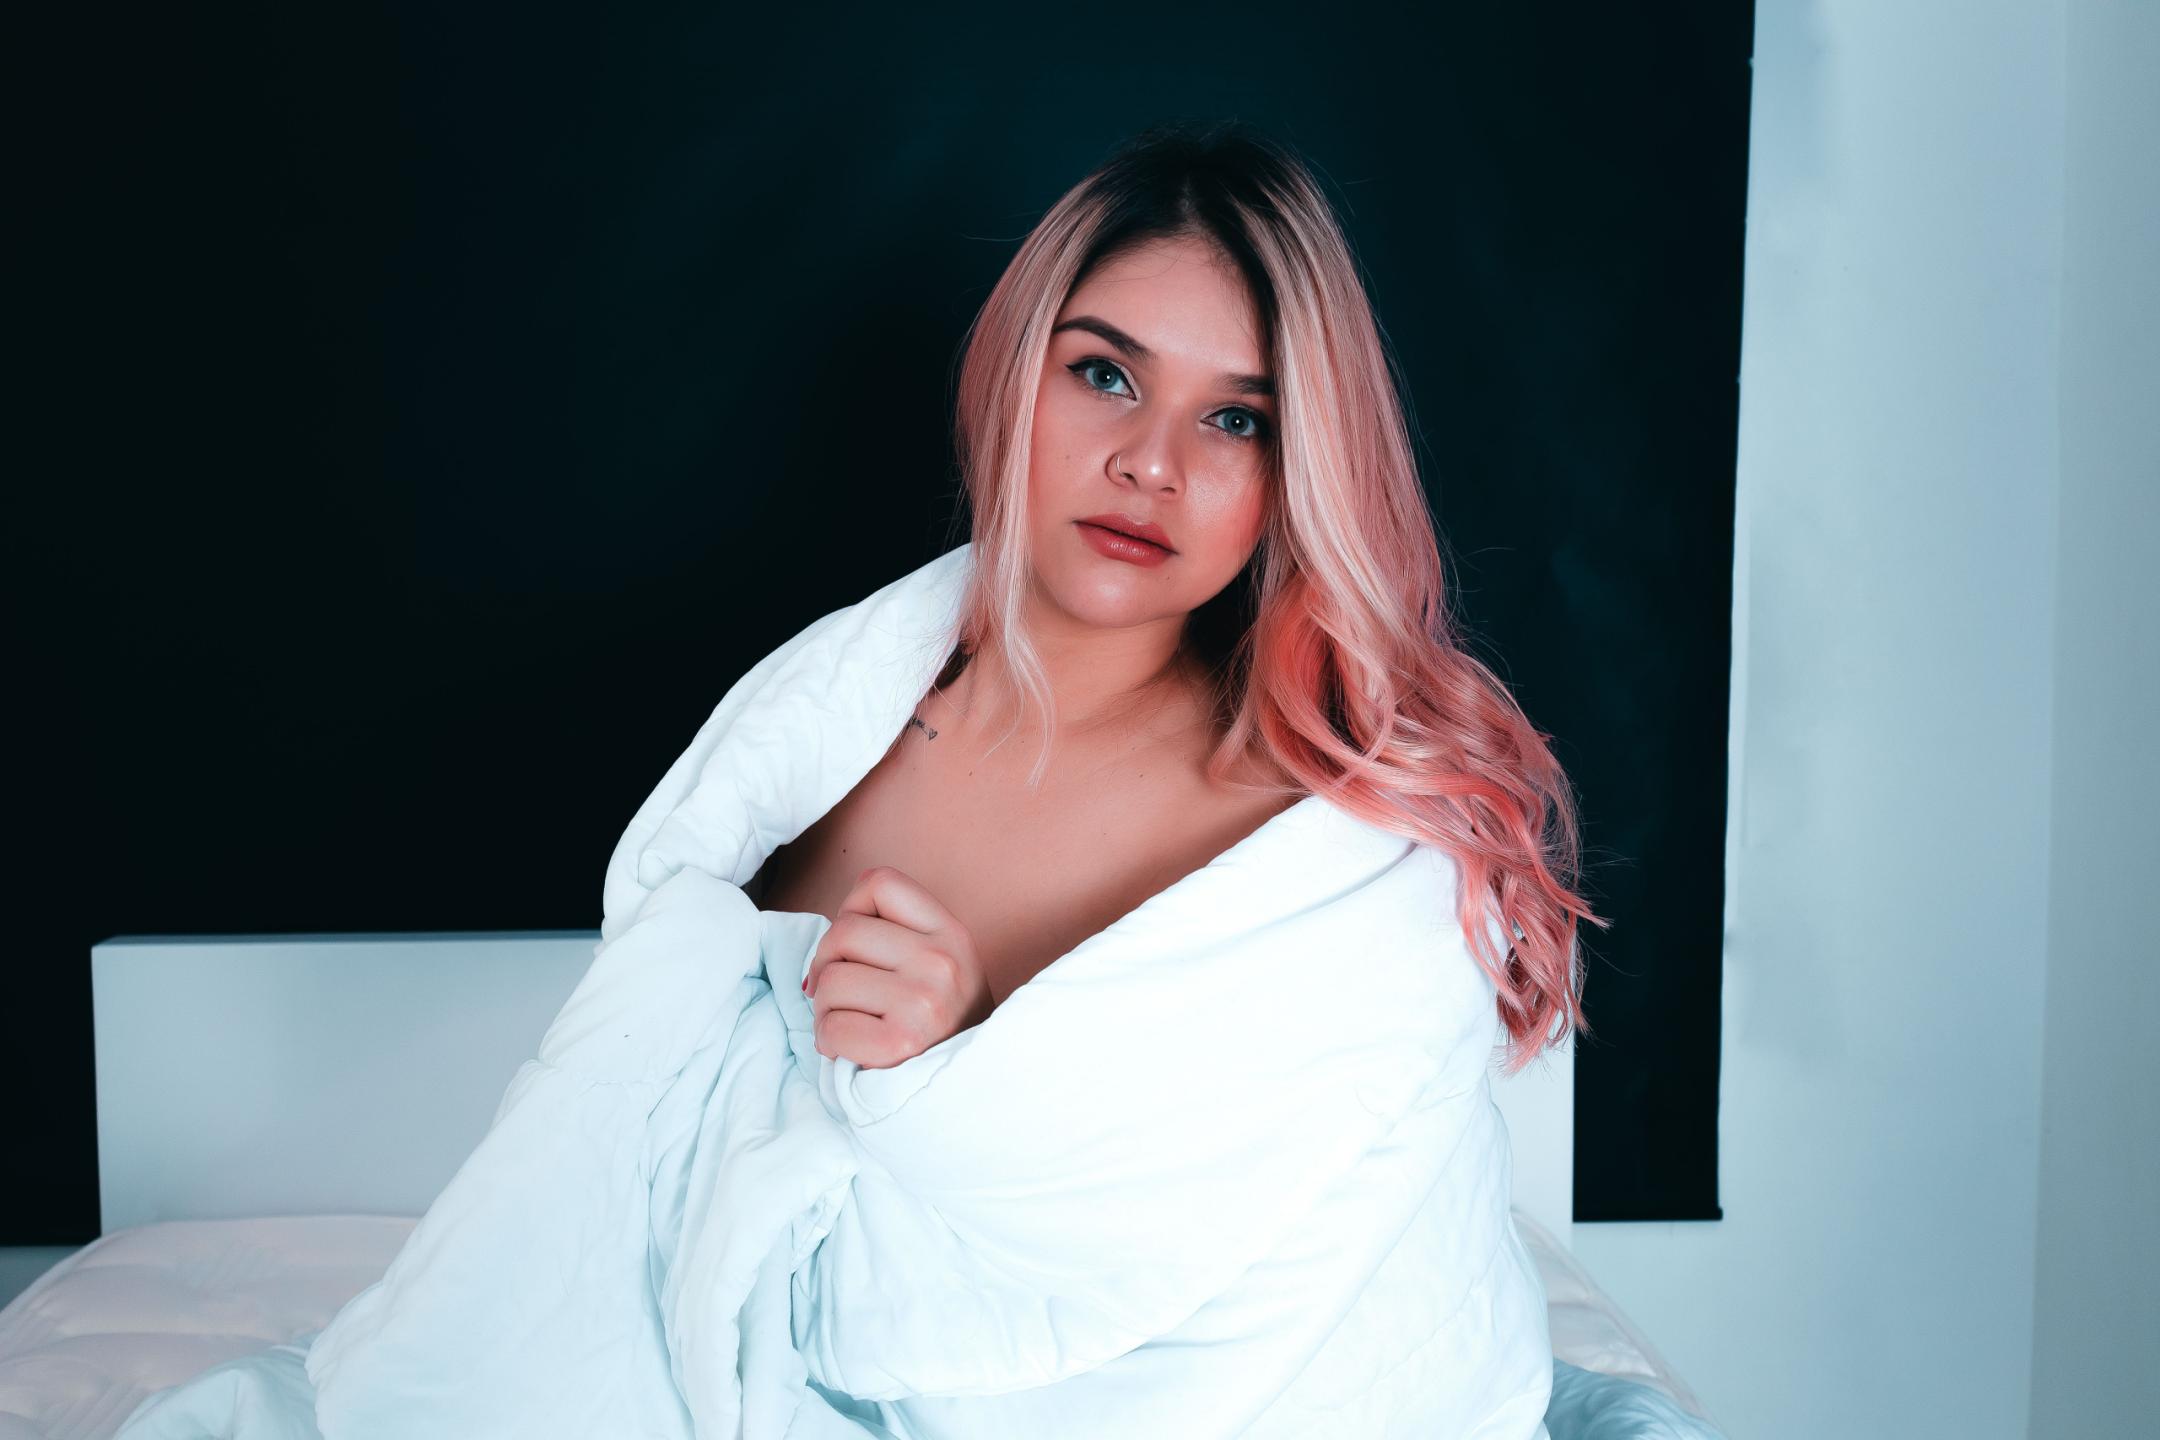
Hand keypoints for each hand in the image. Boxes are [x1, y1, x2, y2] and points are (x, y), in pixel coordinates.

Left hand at [804, 865, 994, 1070]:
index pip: (878, 881)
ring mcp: (923, 1001)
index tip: (855, 947)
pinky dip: (829, 1042)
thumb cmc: (943, 1026)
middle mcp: (941, 960)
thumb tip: (826, 940)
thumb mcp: (943, 964)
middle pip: (843, 931)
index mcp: (950, 933)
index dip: (851, 910)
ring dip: (826, 1009)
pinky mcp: (901, 1042)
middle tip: (841, 993)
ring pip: (830, 981)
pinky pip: (830, 1027)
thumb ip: (897, 936)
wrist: (973, 1088)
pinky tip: (851, 1049)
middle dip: (828, 965)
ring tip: (851, 1023)